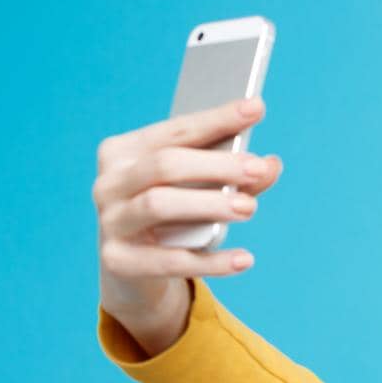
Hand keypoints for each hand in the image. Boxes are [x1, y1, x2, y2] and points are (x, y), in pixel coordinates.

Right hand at [93, 96, 283, 330]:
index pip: (176, 131)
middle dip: (217, 164)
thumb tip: (272, 164)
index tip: (256, 108)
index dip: (218, 119)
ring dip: (209, 204)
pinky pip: (169, 260)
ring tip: (250, 207)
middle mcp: (109, 182)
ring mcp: (110, 222)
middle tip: (259, 167)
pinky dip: (211, 261)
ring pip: (159, 204)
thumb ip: (236, 178)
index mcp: (124, 152)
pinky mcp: (118, 261)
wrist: (135, 275)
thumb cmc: (173, 220)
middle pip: (166, 164)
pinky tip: (244, 259)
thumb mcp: (203, 194)